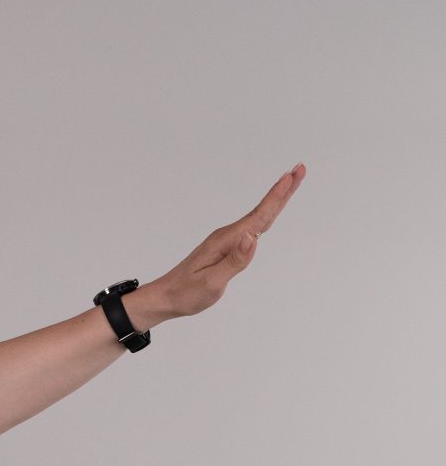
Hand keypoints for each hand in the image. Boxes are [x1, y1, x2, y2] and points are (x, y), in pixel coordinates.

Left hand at [157, 163, 305, 318]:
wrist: (165, 297)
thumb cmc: (187, 293)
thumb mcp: (212, 282)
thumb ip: (234, 261)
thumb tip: (253, 238)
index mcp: (226, 241)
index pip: (258, 217)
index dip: (277, 197)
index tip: (292, 176)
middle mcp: (228, 236)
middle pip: (261, 211)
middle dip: (282, 190)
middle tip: (300, 168)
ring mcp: (227, 240)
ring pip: (258, 217)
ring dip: (276, 200)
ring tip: (290, 182)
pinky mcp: (227, 247)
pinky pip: (252, 227)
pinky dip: (265, 215)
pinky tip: (269, 212)